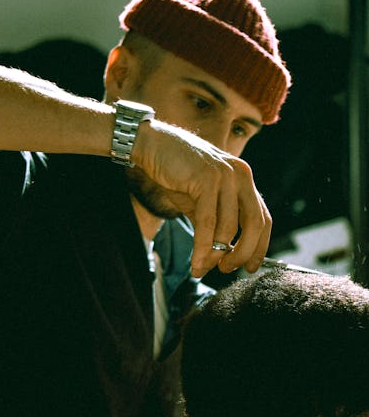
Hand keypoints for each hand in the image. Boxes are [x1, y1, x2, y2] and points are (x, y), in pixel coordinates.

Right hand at [132, 118, 270, 278]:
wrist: (153, 146)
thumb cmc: (176, 174)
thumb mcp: (202, 199)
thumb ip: (216, 221)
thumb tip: (221, 255)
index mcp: (243, 180)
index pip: (263, 218)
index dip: (259, 246)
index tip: (250, 267)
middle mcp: (240, 176)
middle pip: (254, 224)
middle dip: (242, 253)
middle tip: (226, 270)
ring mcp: (225, 176)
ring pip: (228, 228)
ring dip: (215, 255)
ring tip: (202, 269)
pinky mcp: (206, 179)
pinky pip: (207, 223)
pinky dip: (202, 248)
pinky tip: (195, 262)